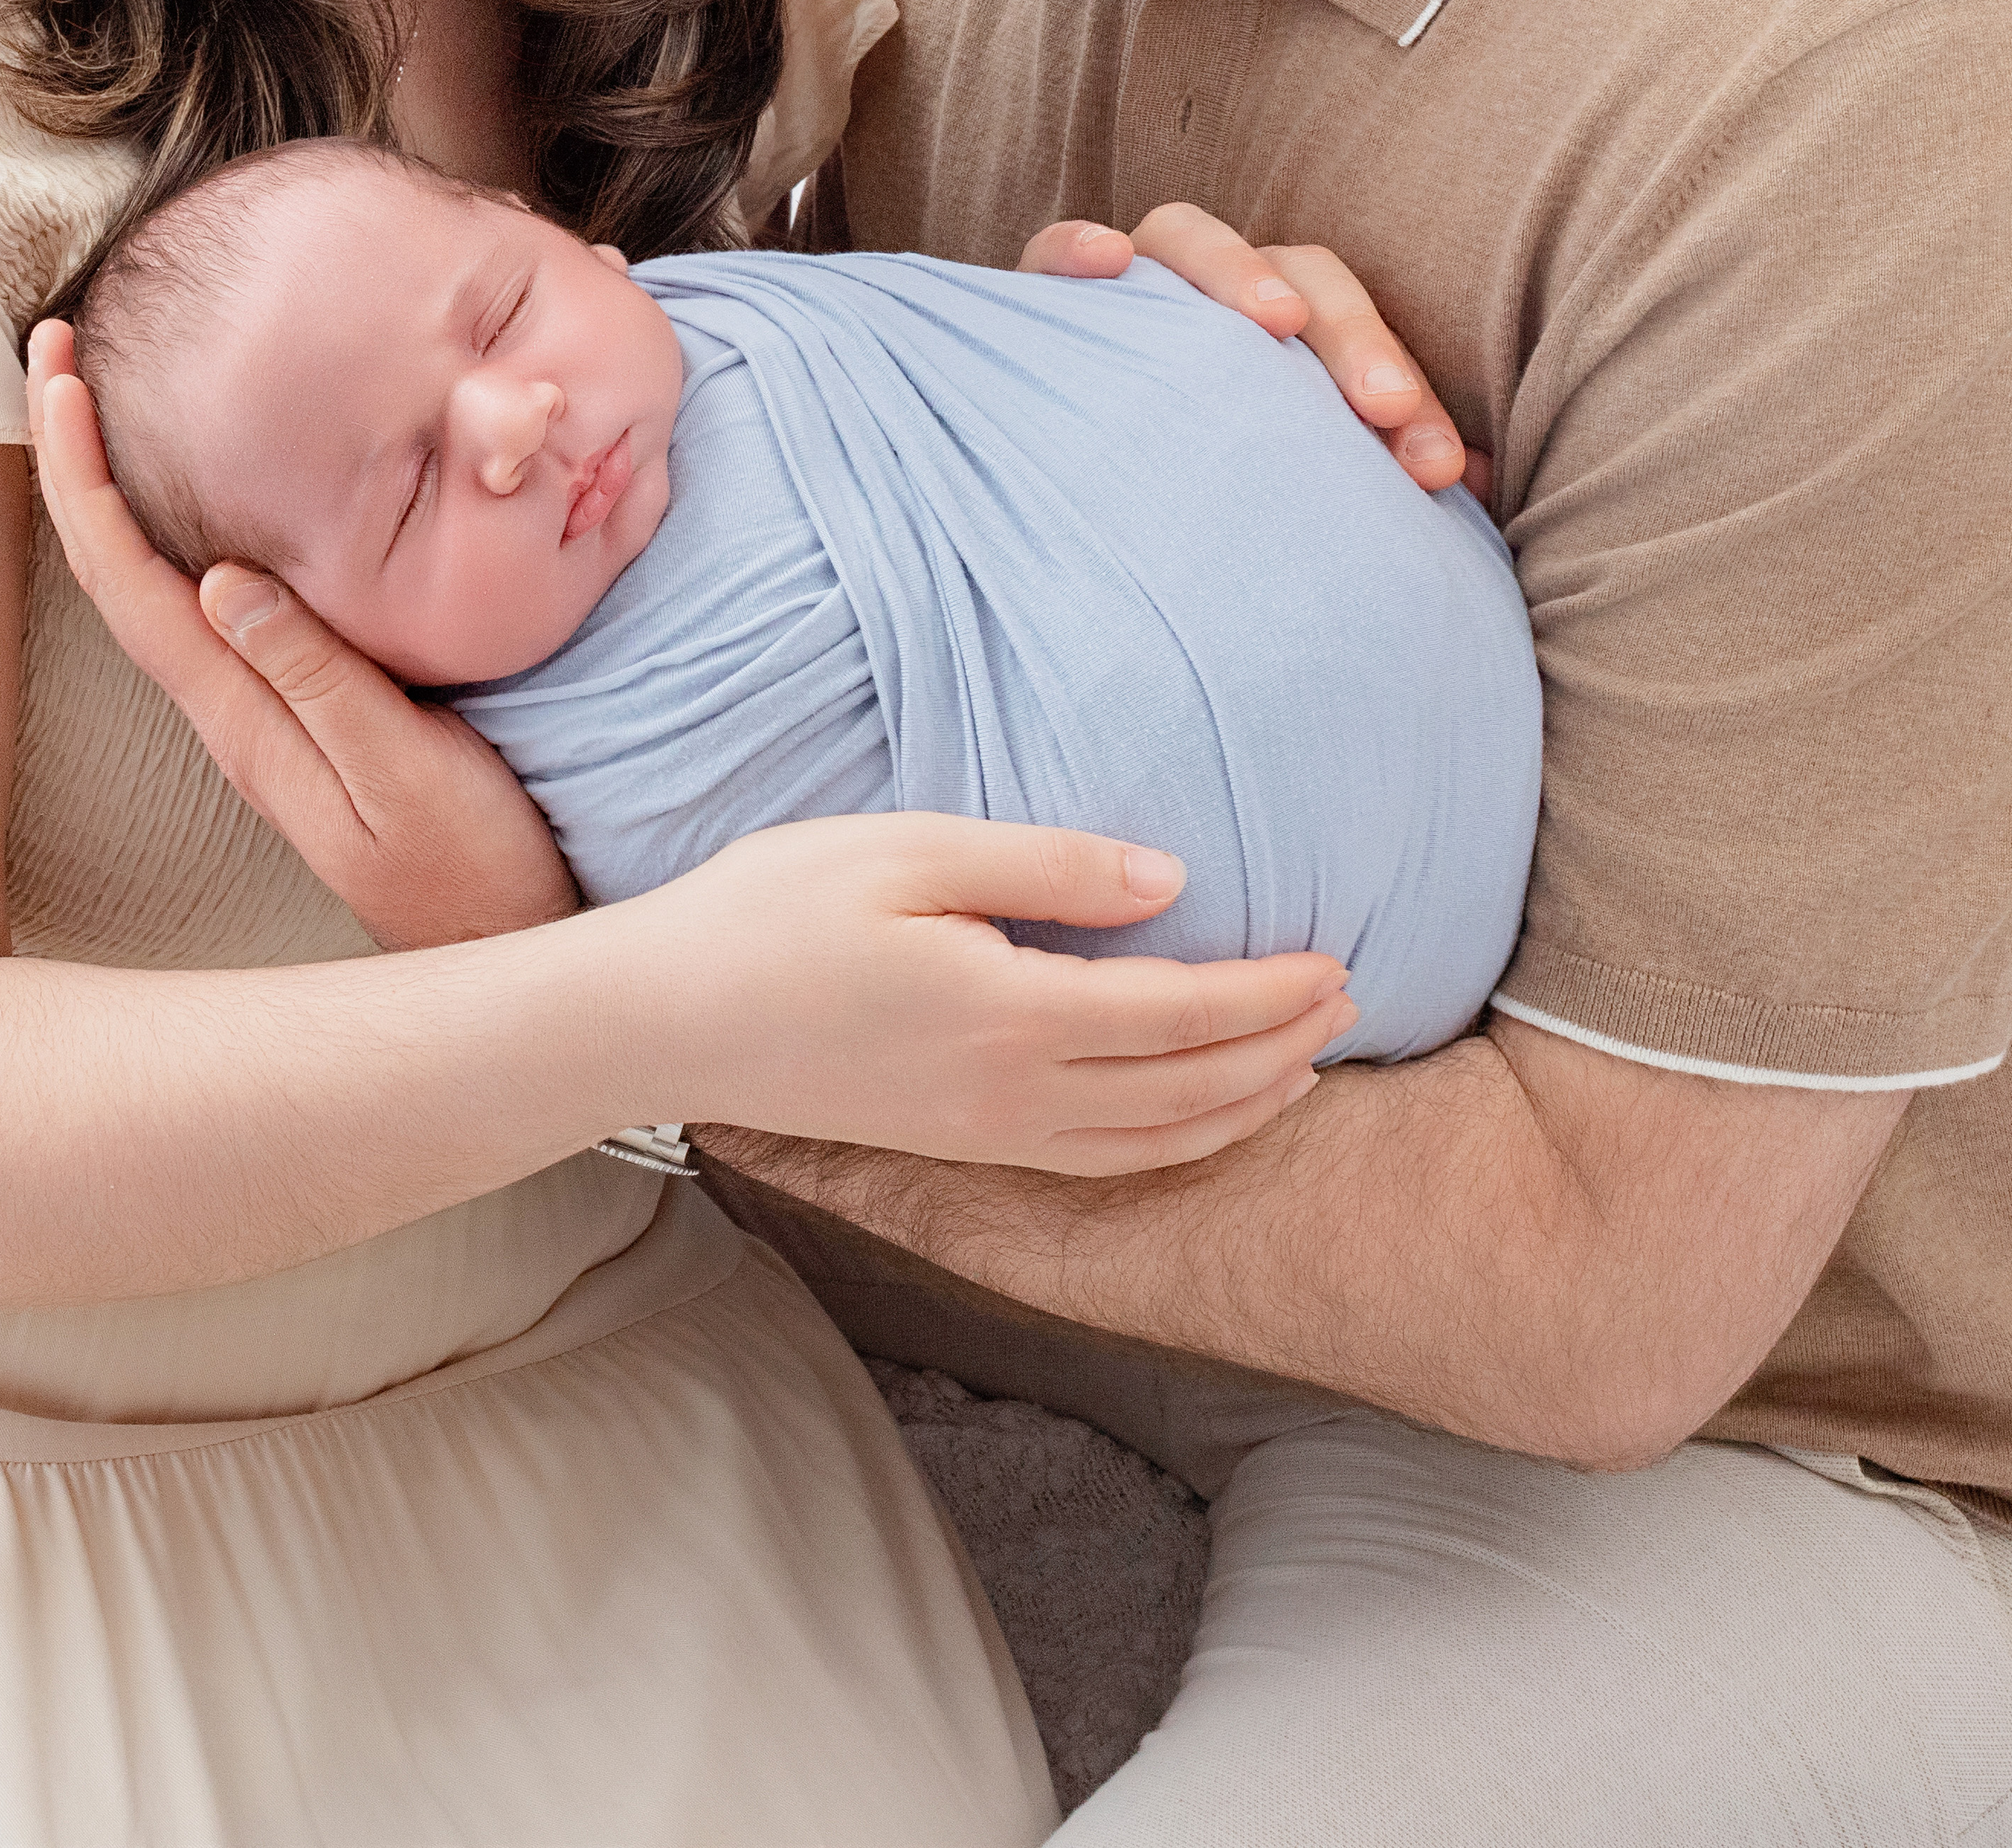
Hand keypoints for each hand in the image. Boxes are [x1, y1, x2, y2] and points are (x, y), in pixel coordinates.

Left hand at [28, 318, 580, 949]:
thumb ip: (320, 682)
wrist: (502, 952)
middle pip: (116, 567)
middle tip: (53, 349)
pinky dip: (172, 526)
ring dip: (111, 484)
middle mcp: (231, 711)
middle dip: (72, 457)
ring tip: (92, 395)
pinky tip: (188, 493)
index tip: (58, 381)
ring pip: (151, 580)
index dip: (81, 477)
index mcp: (242, 718)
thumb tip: (220, 582)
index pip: (127, 580)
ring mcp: (259, 712)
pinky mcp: (297, 710)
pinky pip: (202, 600)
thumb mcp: (404, 776)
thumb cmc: (469, 872)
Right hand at [629, 814, 1353, 1174]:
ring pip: (1156, 1141)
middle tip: (1348, 1001)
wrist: (664, 1020)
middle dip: (1280, 1047)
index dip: (1270, 992)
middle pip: (1189, 1088)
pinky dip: (1176, 1144)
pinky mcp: (958, 1146)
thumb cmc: (769, 914)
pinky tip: (1195, 1116)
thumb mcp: (904, 851)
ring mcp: (985, 1134)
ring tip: (1303, 1064)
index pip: (1184, 1014)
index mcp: (1012, 1014)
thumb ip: (1043, 867)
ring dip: (1242, 1105)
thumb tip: (1169, 882)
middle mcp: (1014, 1094)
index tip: (1335, 958)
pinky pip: (1102, 1160)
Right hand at [1028, 204, 1480, 494]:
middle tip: (1386, 409)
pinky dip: (1076, 247)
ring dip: (1236, 271)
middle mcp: (1215, 298)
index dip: (1404, 383)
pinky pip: (1050, 253)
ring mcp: (1133, 290)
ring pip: (1187, 236)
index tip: (1438, 466)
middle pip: (1296, 272)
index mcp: (1286, 331)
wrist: (1078, 514)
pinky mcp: (1044, 304)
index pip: (1357, 324)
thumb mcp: (1304, 484)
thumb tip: (1472, 480)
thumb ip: (1377, 473)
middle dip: (1351, 334)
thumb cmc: (1217, 491)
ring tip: (1272, 321)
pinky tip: (1107, 264)